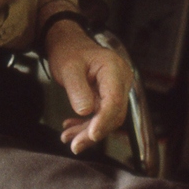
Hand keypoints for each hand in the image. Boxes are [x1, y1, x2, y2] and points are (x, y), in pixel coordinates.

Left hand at [45, 20, 133, 154]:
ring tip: (68, 138)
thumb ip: (77, 89)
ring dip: (88, 131)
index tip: (92, 135)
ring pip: (107, 118)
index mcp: (113, 68)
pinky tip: (72, 129)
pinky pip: (101, 115)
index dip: (104, 120)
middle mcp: (120, 79)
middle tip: (74, 145)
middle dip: (93, 131)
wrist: (68, 43)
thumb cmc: (68, 51)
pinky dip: (87, 124)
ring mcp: (116, 88)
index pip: (114, 100)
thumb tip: (85, 112)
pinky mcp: (108, 96)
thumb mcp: (68, 68)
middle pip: (113, 113)